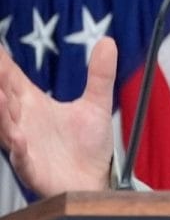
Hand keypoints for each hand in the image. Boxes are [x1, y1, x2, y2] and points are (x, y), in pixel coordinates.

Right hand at [0, 36, 116, 195]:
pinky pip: (22, 158)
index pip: (12, 80)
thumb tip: (108, 40)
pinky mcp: (32, 167)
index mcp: (33, 105)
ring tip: (0, 96)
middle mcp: (23, 122)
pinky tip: (17, 138)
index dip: (3, 64)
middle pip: (4, 100)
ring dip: (2, 114)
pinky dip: (18, 148)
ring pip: (7, 127)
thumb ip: (100, 74)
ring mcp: (24, 145)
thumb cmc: (88, 145)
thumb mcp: (96, 104)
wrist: (93, 179)